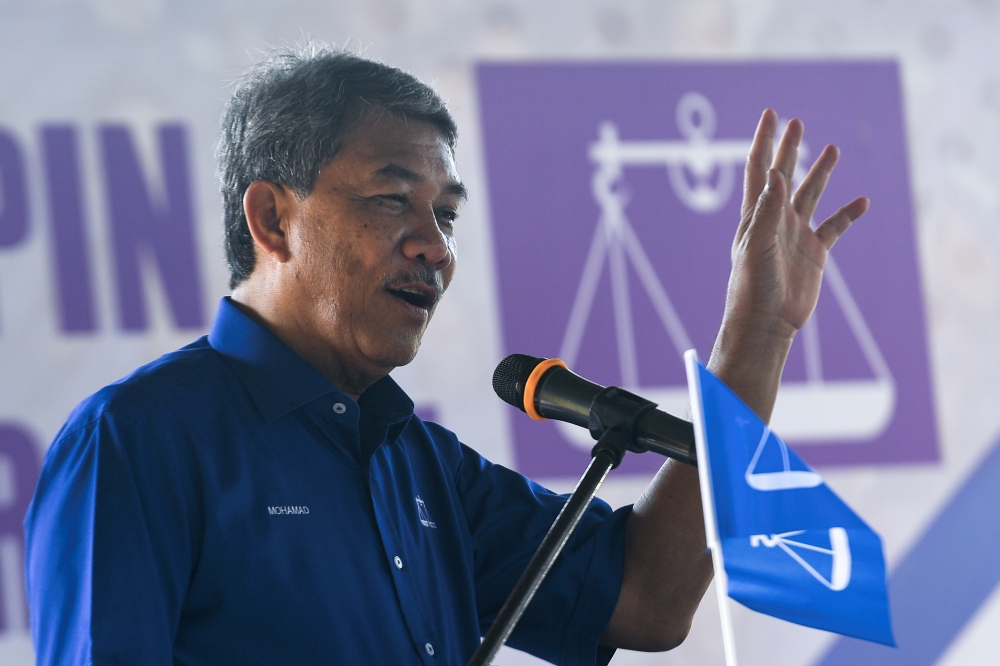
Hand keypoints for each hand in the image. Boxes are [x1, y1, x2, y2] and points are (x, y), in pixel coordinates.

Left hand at [710, 109, 868, 418]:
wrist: (766, 322)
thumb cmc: (752, 286)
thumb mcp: (757, 244)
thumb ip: (767, 209)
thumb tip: (774, 172)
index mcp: (756, 214)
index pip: (758, 169)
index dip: (763, 141)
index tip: (770, 114)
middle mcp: (775, 220)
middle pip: (784, 175)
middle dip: (790, 149)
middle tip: (798, 122)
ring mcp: (795, 235)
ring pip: (811, 196)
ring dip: (821, 173)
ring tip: (832, 149)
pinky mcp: (814, 253)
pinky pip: (835, 227)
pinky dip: (848, 214)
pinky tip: (862, 201)